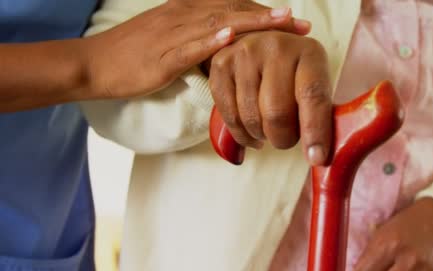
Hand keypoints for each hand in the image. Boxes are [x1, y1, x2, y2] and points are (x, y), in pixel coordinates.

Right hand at [85, 0, 310, 98]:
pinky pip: (189, 46)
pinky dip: (212, 40)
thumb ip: (199, 42)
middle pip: (233, 10)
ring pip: (218, 23)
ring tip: (281, 23)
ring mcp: (172, 33)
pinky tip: (232, 37)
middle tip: (300, 24)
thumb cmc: (133, 56)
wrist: (95, 63)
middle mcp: (183, 15)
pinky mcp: (161, 55)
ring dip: (252, 23)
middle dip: (269, 17)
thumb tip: (227, 51)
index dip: (264, 13)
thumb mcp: (170, 41)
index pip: (232, 7)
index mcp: (187, 12)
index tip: (292, 21)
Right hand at [208, 31, 332, 165]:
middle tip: (287, 138)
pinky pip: (230, 117)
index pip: (313, 96)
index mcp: (309, 52)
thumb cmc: (297, 75)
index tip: (317, 159)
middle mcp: (276, 47)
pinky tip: (253, 133)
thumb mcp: (317, 85)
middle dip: (283, 138)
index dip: (315, 131)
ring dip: (262, 136)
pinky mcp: (221, 64)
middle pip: (276, 112)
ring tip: (269, 129)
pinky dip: (243, 135)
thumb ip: (321, 115)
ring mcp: (245, 53)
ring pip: (251, 118)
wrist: (264, 46)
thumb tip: (319, 156)